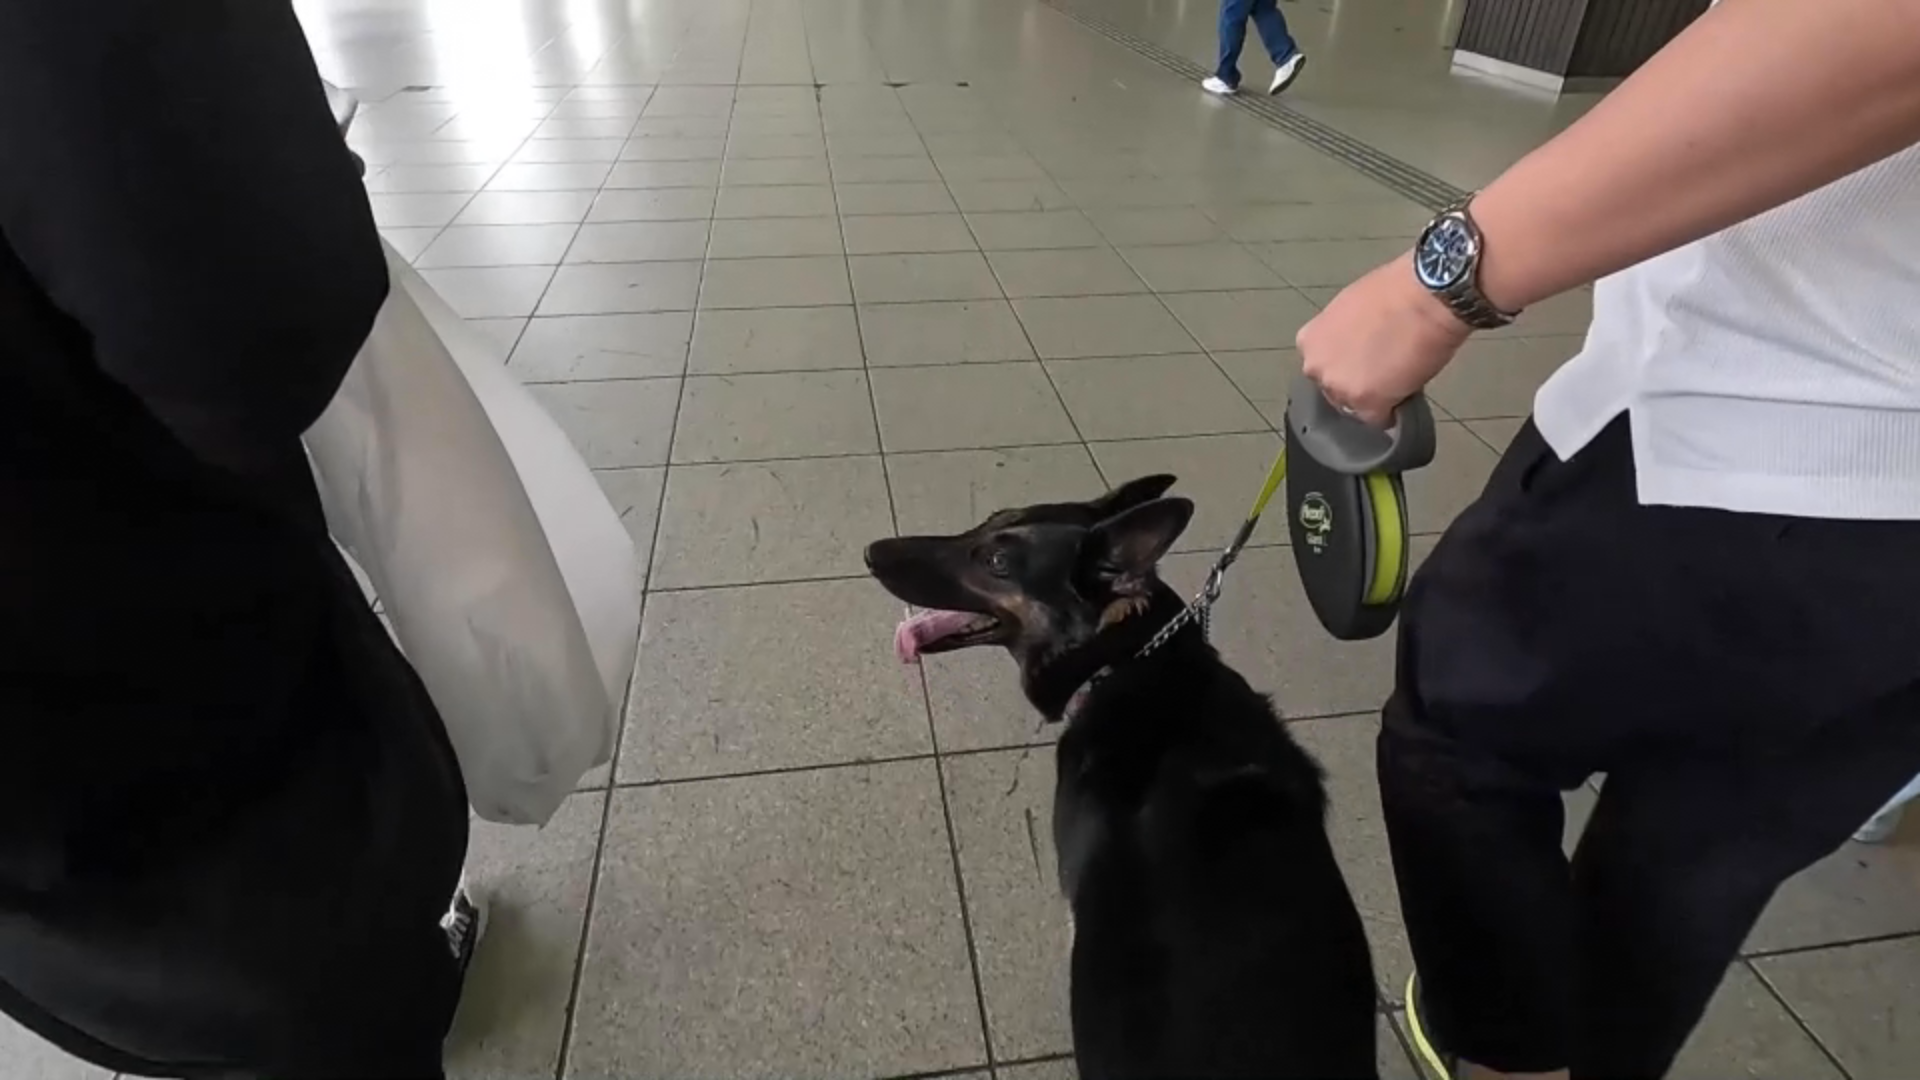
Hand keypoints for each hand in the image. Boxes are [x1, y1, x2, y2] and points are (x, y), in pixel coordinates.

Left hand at [1296, 254, 1471, 426]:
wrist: (1425, 296)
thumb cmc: (1394, 290)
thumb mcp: (1350, 308)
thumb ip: (1342, 335)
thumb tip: (1355, 349)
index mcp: (1310, 341)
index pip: (1323, 366)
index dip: (1347, 365)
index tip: (1365, 359)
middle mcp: (1317, 368)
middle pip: (1335, 390)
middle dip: (1357, 383)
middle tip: (1385, 367)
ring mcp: (1340, 389)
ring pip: (1356, 407)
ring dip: (1375, 399)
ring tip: (1400, 377)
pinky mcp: (1368, 405)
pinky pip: (1379, 420)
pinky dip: (1393, 412)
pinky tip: (1407, 392)